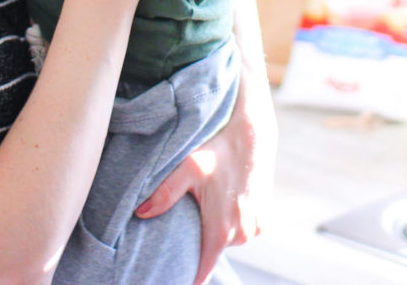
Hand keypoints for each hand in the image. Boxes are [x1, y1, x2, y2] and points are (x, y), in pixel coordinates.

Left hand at [135, 23, 275, 284]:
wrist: (254, 136)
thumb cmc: (218, 150)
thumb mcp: (187, 169)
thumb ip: (164, 194)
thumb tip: (141, 213)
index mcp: (221, 228)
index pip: (204, 267)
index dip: (191, 276)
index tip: (179, 279)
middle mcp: (243, 234)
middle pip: (214, 248)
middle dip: (202, 238)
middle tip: (194, 214)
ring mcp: (257, 229)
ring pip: (229, 239)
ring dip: (220, 228)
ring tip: (214, 200)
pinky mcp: (266, 221)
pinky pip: (244, 231)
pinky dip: (235, 221)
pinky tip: (229, 198)